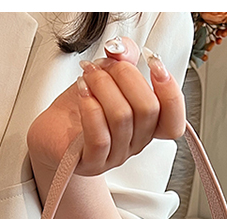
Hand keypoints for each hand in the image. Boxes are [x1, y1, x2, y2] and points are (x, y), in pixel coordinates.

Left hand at [26, 36, 185, 177]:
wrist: (53, 130)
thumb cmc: (81, 108)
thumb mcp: (107, 77)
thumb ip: (123, 59)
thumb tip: (122, 48)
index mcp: (146, 126)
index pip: (174, 120)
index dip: (170, 91)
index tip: (153, 63)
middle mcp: (134, 143)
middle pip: (148, 110)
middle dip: (126, 76)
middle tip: (106, 65)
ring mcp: (114, 156)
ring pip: (122, 117)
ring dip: (103, 85)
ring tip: (88, 75)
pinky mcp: (91, 162)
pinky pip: (99, 137)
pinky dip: (90, 107)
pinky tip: (82, 92)